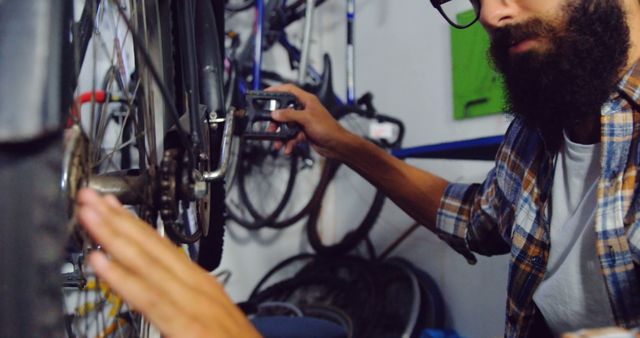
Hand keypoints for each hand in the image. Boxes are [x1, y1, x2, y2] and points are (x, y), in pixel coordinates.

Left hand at [76, 188, 261, 337]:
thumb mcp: (207, 318)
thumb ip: (180, 305)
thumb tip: (157, 299)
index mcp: (199, 284)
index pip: (161, 246)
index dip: (133, 223)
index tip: (110, 205)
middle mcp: (196, 287)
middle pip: (152, 246)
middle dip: (118, 220)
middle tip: (90, 196)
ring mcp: (193, 304)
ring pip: (147, 263)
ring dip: (115, 236)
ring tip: (90, 215)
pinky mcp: (188, 326)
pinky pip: (148, 298)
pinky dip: (123, 277)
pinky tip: (99, 261)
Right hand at [266, 83, 352, 158]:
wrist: (337, 145)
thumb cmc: (329, 128)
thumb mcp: (306, 119)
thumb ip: (289, 115)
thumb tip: (276, 113)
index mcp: (307, 100)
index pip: (289, 90)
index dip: (277, 90)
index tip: (266, 93)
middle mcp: (305, 109)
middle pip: (285, 111)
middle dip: (277, 121)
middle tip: (271, 127)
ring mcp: (304, 121)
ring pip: (287, 125)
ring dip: (282, 135)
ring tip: (278, 142)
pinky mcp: (304, 132)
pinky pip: (292, 135)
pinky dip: (289, 142)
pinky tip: (288, 148)